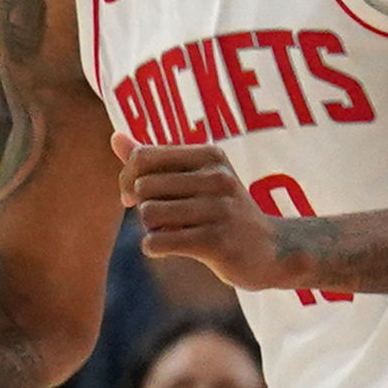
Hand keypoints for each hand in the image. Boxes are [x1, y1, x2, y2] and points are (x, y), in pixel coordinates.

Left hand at [122, 137, 298, 279]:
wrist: (272, 250)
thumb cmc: (222, 211)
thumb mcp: (195, 178)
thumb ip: (154, 159)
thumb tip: (115, 137)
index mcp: (209, 155)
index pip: (142, 156)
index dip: (127, 178)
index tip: (134, 196)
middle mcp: (217, 178)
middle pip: (142, 187)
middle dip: (143, 206)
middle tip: (163, 218)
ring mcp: (219, 209)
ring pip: (148, 214)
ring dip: (151, 228)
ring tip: (174, 231)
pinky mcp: (216, 242)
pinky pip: (156, 242)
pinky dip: (154, 247)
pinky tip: (171, 247)